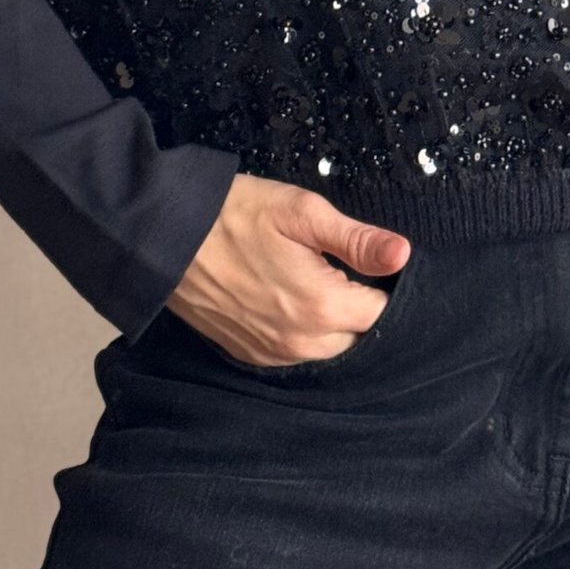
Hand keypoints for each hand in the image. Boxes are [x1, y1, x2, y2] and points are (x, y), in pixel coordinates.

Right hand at [165, 172, 411, 367]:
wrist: (165, 238)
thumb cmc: (236, 214)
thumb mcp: (302, 212)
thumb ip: (356, 239)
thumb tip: (404, 254)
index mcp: (320, 306)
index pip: (382, 314)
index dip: (387, 287)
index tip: (379, 265)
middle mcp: (300, 343)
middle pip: (358, 338)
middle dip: (362, 309)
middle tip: (347, 268)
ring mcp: (272, 355)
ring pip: (328, 351)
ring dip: (334, 325)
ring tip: (322, 283)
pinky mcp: (249, 356)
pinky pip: (296, 356)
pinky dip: (305, 335)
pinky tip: (294, 302)